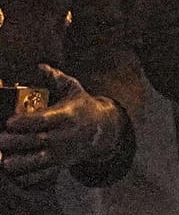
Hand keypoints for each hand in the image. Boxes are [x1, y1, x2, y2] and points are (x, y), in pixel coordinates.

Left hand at [0, 67, 125, 186]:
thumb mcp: (73, 89)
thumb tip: (39, 66)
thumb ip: (55, 78)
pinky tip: (13, 173)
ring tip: (3, 160)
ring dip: (19, 163)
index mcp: (68, 115)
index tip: (10, 121)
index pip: (45, 119)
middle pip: (38, 141)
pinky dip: (27, 177)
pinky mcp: (60, 165)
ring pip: (39, 161)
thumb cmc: (82, 106)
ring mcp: (63, 152)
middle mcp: (65, 135)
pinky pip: (42, 174)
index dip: (27, 122)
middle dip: (16, 142)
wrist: (103, 130)